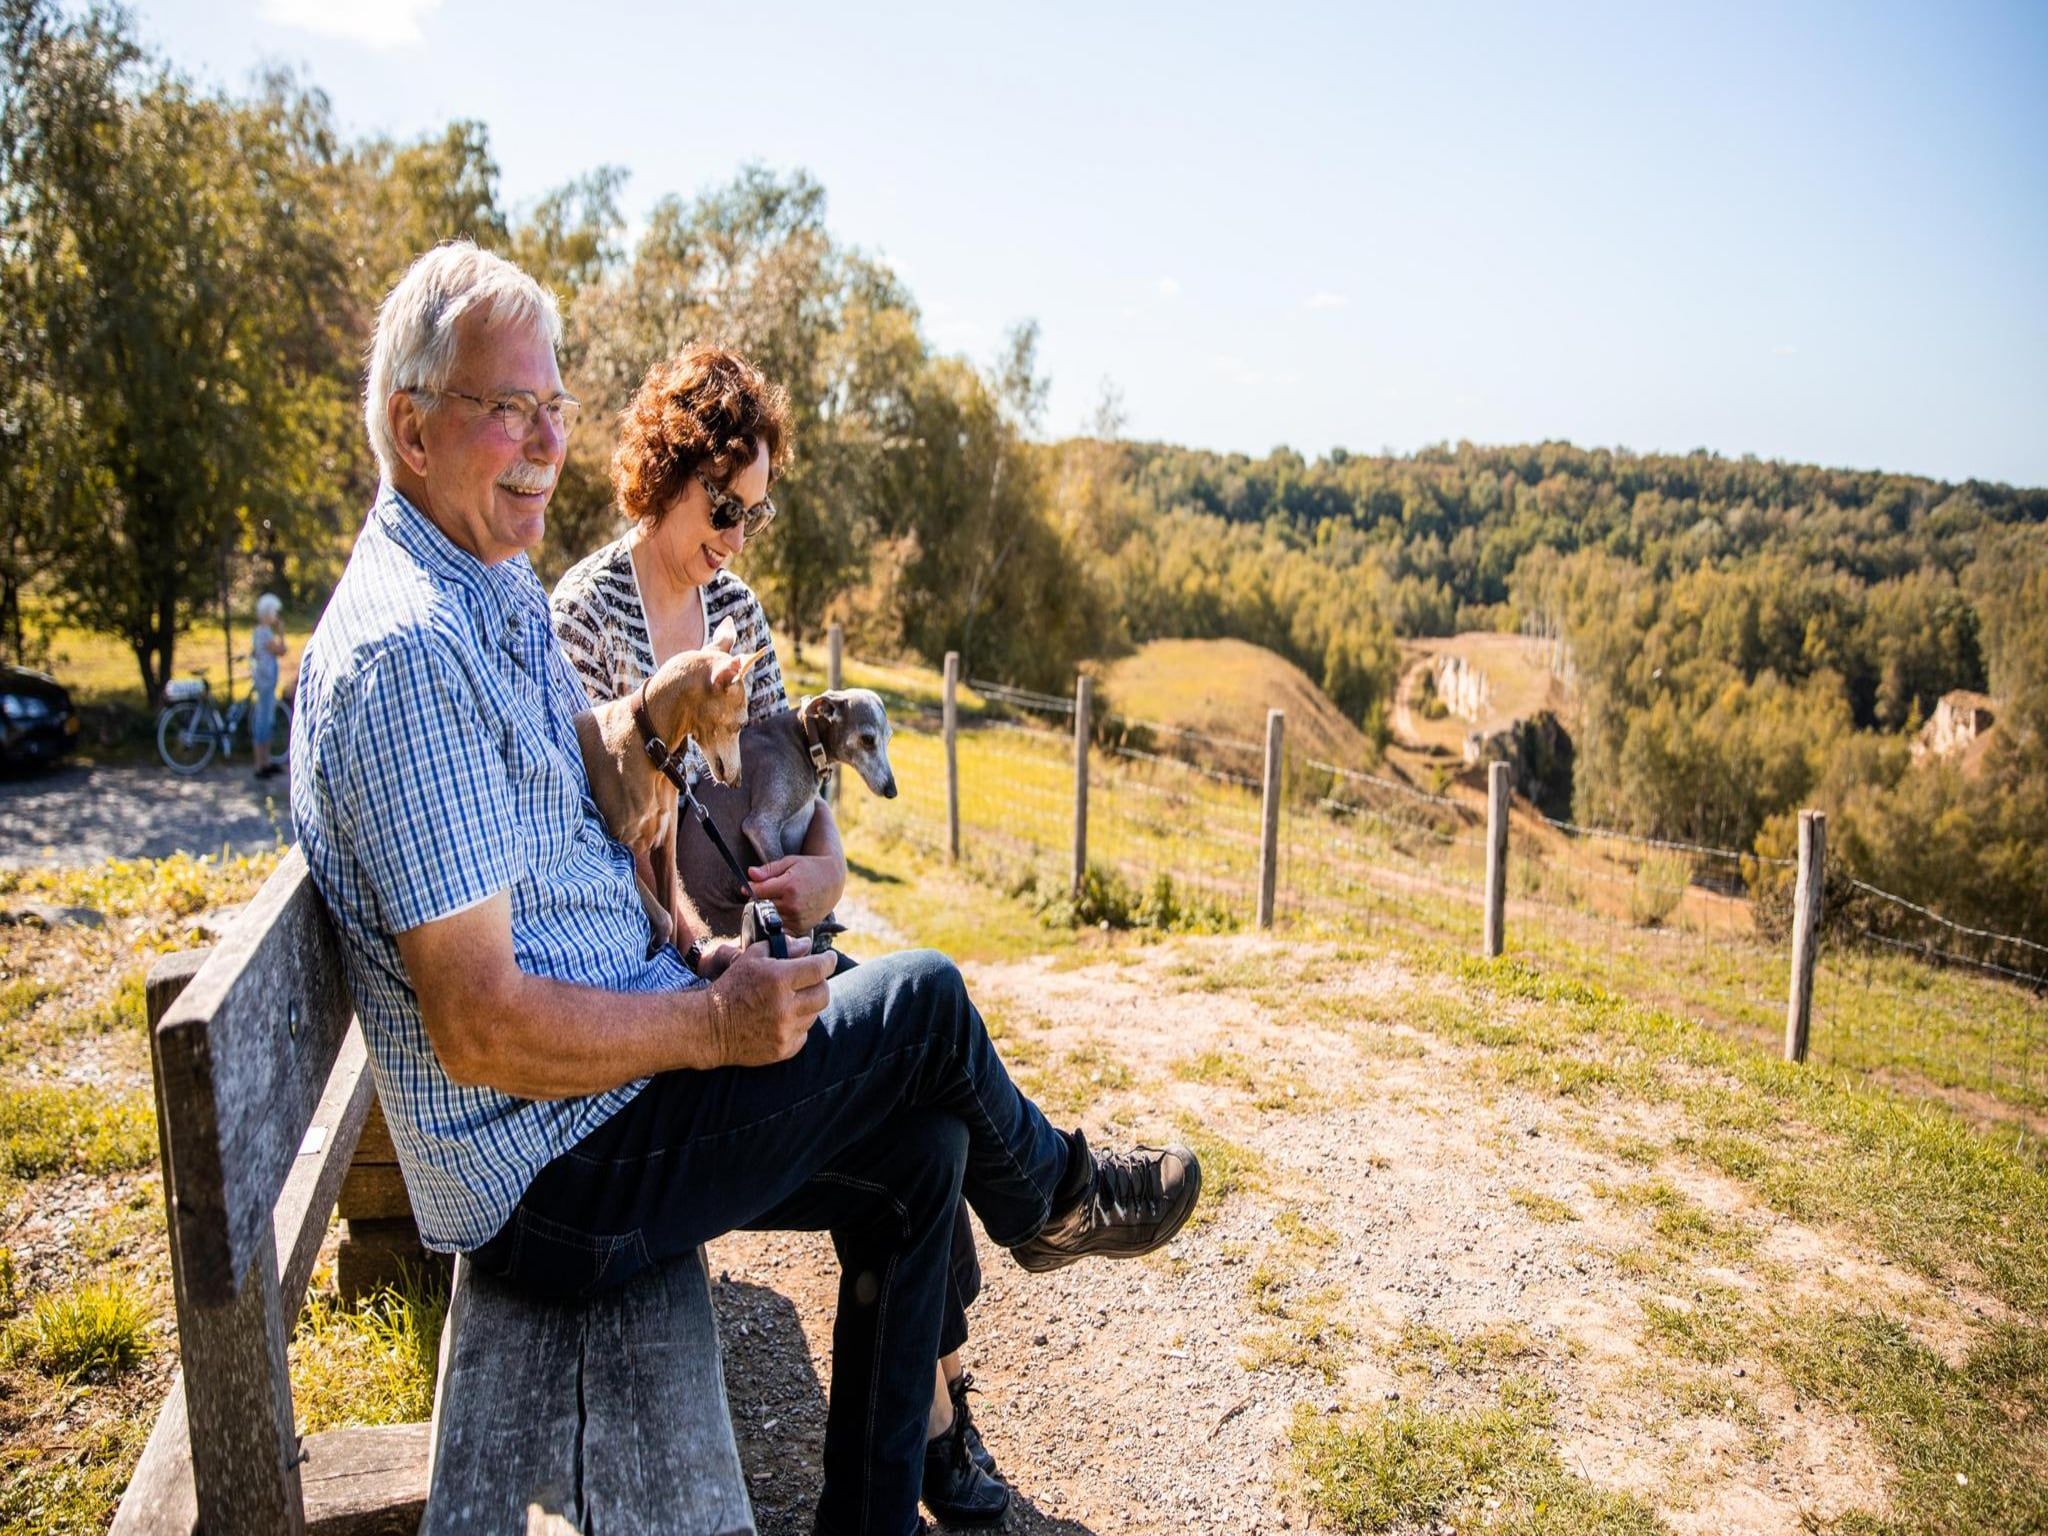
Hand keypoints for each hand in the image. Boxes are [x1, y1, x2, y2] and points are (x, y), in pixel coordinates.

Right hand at [704, 938, 834, 1066]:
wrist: (710, 1027)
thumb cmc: (731, 987)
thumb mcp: (750, 958)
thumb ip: (782, 947)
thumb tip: (806, 946)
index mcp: (778, 979)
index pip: (819, 968)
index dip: (828, 961)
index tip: (828, 958)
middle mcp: (785, 1006)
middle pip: (824, 993)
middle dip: (820, 983)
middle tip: (810, 980)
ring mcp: (786, 1030)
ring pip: (814, 1014)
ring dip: (807, 1005)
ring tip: (790, 1001)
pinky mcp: (783, 1049)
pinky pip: (804, 1034)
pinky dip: (798, 1025)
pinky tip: (782, 1019)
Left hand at [747, 851, 845, 934]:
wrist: (833, 882)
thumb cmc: (810, 869)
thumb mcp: (789, 862)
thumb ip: (768, 869)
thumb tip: (750, 873)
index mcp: (788, 887)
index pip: (757, 892)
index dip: (751, 889)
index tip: (749, 887)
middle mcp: (793, 905)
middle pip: (761, 907)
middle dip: (760, 900)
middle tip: (767, 893)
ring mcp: (797, 919)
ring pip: (769, 918)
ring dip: (768, 912)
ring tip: (778, 901)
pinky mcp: (801, 928)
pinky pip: (781, 928)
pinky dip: (779, 921)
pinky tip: (786, 911)